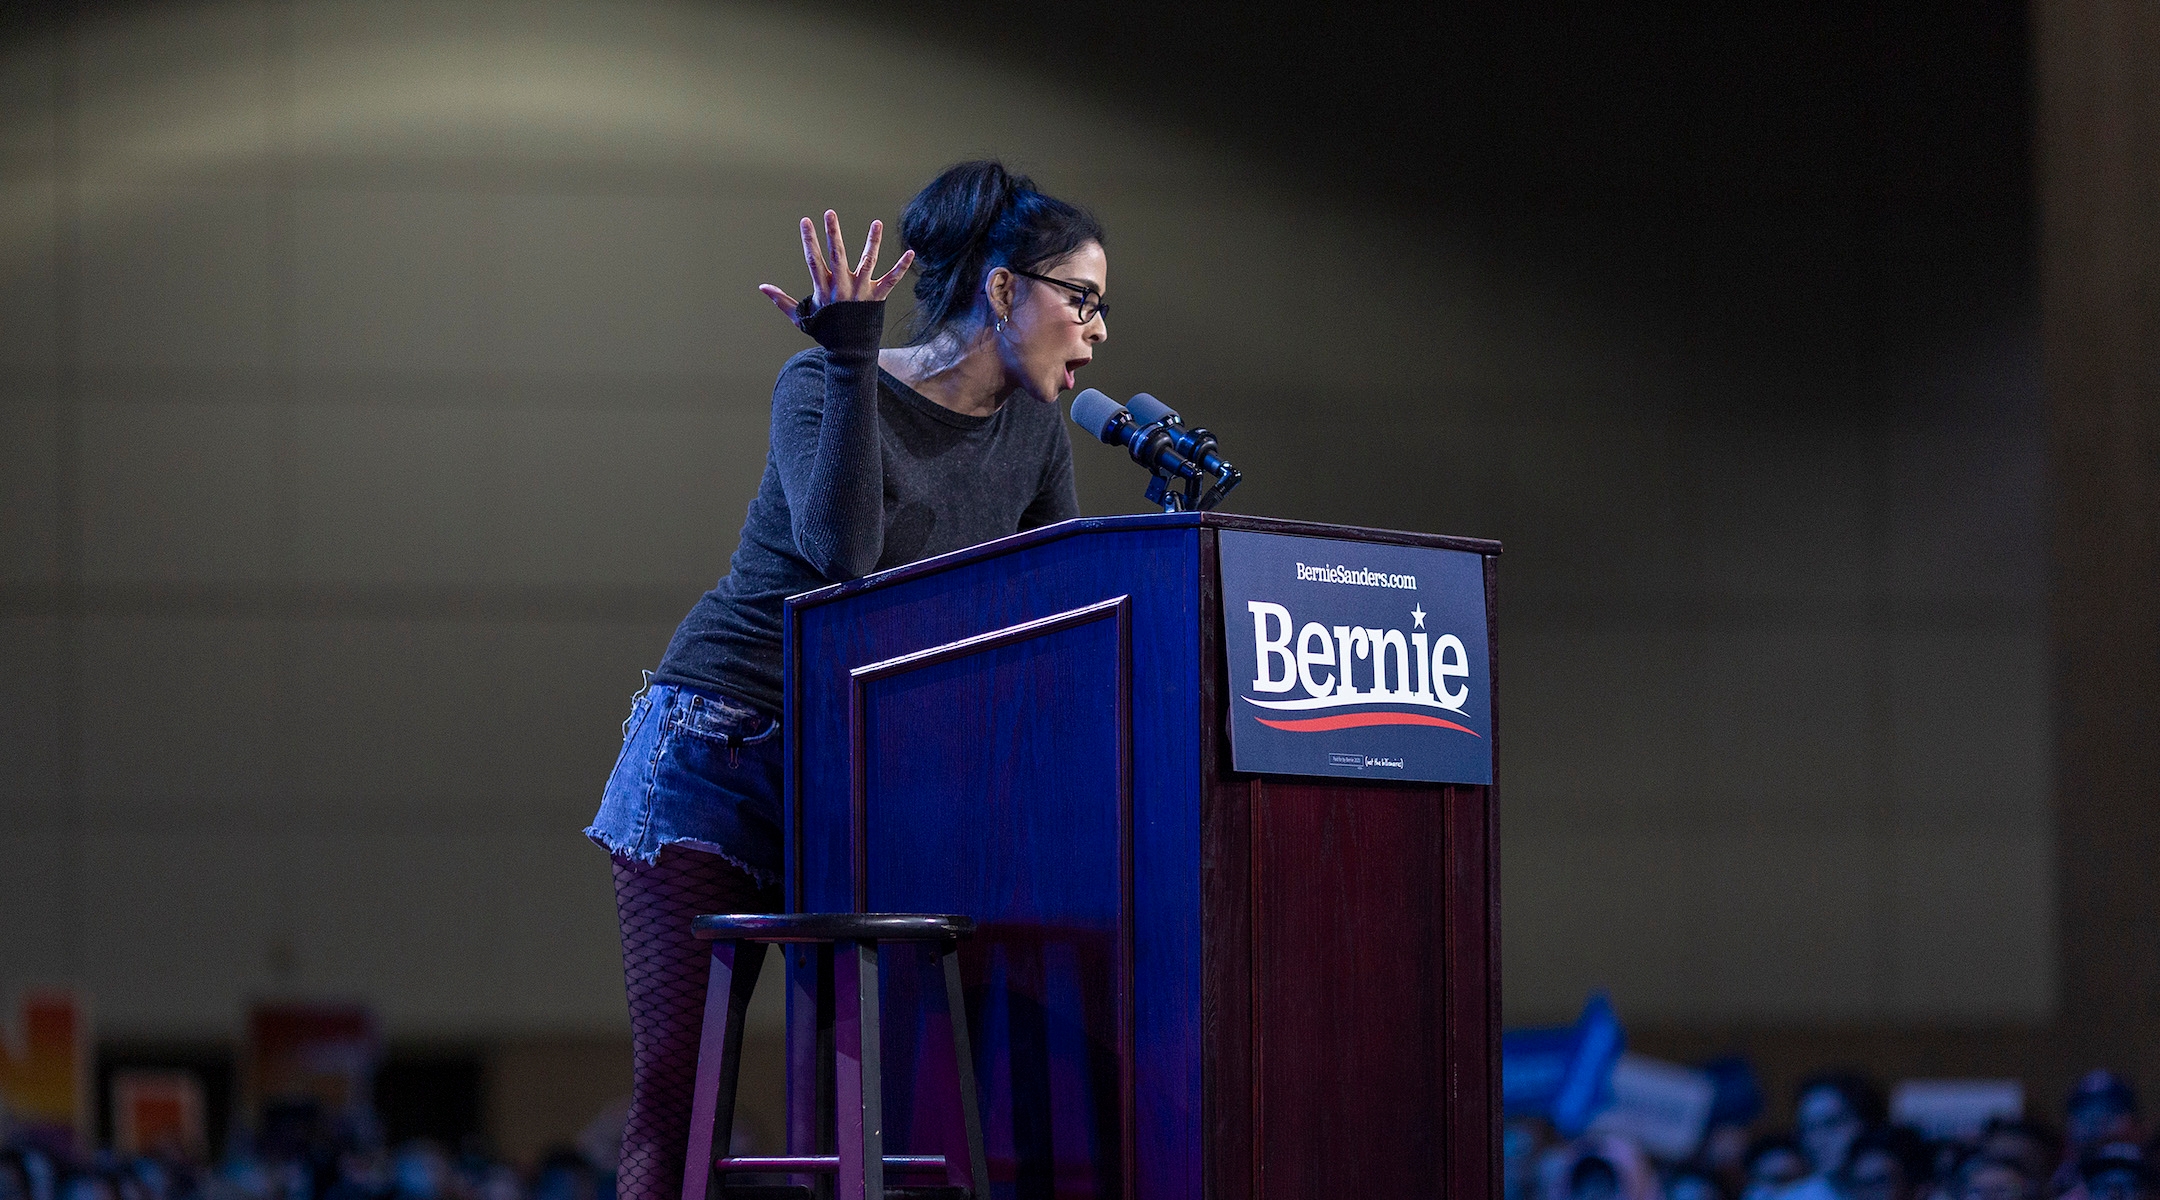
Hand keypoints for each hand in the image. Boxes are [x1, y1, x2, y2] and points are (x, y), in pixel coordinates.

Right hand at [758, 210, 913, 325]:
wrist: (849, 351)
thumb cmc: (826, 331)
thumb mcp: (801, 317)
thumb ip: (781, 300)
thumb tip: (762, 287)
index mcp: (823, 288)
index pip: (813, 259)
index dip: (808, 240)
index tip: (805, 221)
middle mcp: (842, 286)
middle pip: (837, 255)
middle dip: (833, 233)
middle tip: (830, 213)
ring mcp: (861, 290)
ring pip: (867, 261)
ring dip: (872, 241)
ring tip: (877, 223)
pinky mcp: (877, 296)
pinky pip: (892, 279)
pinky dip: (902, 267)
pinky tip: (911, 252)